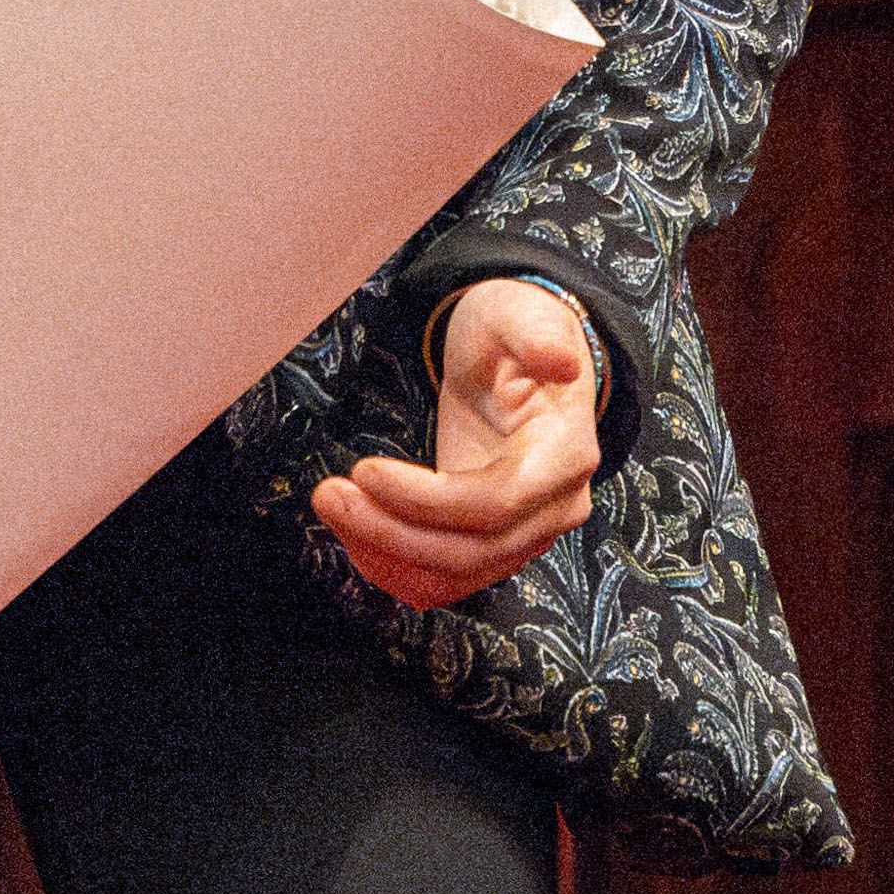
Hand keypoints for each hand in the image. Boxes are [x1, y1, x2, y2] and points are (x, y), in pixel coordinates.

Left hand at [313, 276, 601, 610]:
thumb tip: (564, 362)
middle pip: (471, 552)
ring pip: (453, 577)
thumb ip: (539, 334)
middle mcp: (554, 509)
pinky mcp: (490, 544)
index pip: (496, 503)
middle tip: (328, 493)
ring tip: (332, 507)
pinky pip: (442, 580)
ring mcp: (525, 534)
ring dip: (385, 555)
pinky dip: (393, 567)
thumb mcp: (521, 313)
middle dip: (391, 532)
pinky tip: (353, 532)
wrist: (515, 358)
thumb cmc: (513, 330)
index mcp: (565, 455)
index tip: (363, 469)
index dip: (426, 500)